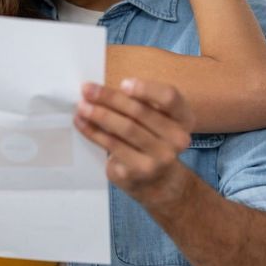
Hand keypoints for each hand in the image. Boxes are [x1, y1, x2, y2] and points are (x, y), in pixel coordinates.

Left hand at [74, 78, 194, 209]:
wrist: (158, 182)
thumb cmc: (151, 140)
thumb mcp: (156, 120)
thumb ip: (140, 104)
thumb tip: (100, 91)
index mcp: (183, 118)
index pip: (170, 97)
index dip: (146, 89)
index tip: (123, 83)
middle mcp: (177, 139)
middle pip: (140, 111)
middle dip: (109, 98)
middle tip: (87, 90)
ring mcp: (160, 157)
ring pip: (125, 129)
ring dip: (99, 115)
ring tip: (82, 106)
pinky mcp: (139, 170)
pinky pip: (112, 145)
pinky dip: (93, 132)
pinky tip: (81, 123)